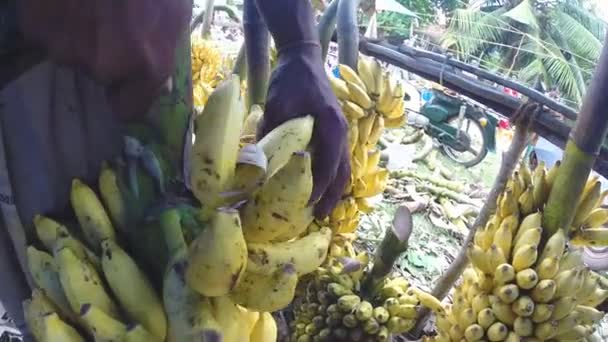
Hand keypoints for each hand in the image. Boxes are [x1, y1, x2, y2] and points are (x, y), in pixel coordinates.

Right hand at [18, 0, 190, 118]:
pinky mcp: (36, 27)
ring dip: (77, 34)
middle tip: (108, 20)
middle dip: (103, 54)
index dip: (125, 94)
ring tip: (88, 3)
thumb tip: (160, 86)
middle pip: (99, 76)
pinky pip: (45, 33)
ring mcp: (66, 48)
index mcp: (148, 65)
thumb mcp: (175, 12)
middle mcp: (106, 66)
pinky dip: (54, 18)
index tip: (122, 84)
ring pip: (70, 52)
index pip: (128, 109)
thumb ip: (163, 52)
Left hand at [259, 43, 349, 218]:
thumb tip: (257, 166)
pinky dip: (332, 177)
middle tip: (319, 219)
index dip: (320, 191)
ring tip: (321, 210)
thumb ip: (272, 133)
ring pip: (343, 168)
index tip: (309, 209)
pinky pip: (338, 160)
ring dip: (334, 189)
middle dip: (332, 197)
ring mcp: (340, 132)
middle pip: (343, 173)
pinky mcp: (334, 131)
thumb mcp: (277, 105)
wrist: (302, 58)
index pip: (329, 167)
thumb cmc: (291, 80)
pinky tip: (320, 188)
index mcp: (332, 127)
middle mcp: (341, 132)